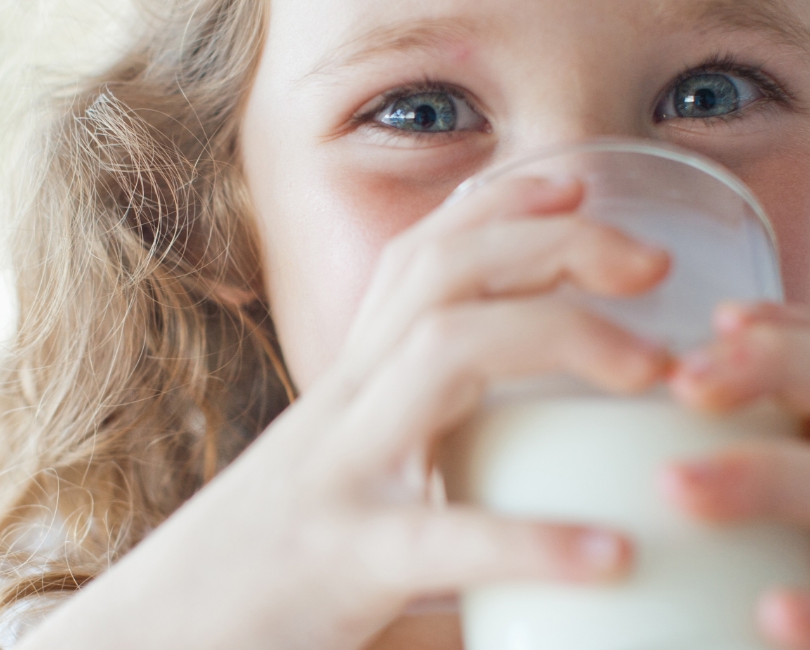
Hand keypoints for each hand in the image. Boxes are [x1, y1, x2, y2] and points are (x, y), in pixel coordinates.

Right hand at [18, 177, 669, 649]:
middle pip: (441, 273)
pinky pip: (441, 537)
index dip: (499, 202)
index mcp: (349, 391)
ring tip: (652, 370)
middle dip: (551, 242)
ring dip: (558, 336)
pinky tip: (610, 553)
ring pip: (443, 352)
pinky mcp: (341, 560)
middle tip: (655, 262)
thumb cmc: (265, 580)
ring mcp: (338, 476)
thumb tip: (567, 521)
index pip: (418, 258)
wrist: (155, 642)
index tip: (581, 182)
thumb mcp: (349, 498)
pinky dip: (531, 539)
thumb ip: (437, 483)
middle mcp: (342, 410)